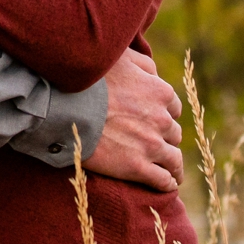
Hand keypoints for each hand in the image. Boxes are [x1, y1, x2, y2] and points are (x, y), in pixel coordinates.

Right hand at [84, 49, 183, 191]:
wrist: (69, 108)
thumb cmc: (91, 80)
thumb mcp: (122, 58)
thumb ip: (144, 64)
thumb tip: (155, 74)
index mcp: (160, 92)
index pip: (173, 108)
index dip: (165, 114)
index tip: (157, 120)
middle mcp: (161, 120)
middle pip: (173, 133)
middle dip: (166, 137)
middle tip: (156, 142)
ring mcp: (151, 145)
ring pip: (174, 159)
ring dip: (174, 165)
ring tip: (173, 172)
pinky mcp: (138, 168)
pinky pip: (163, 180)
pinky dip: (167, 183)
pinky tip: (167, 184)